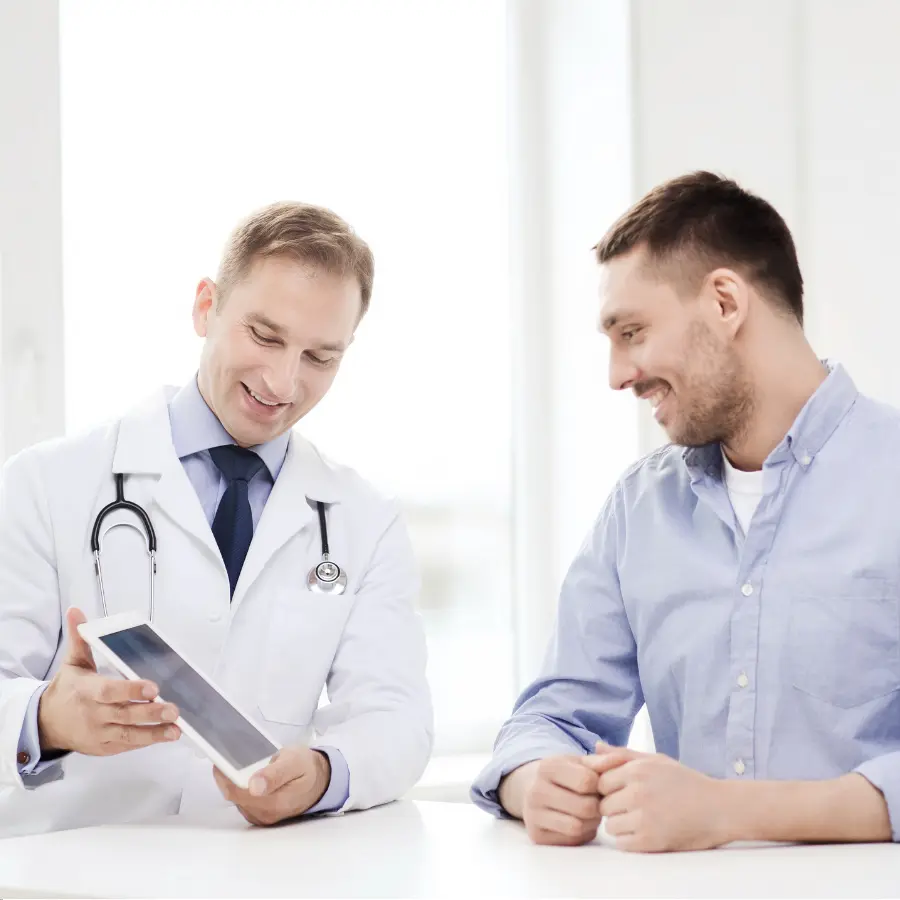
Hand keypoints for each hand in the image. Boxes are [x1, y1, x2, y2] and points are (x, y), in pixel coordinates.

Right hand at [37, 607, 180, 754]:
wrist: (46, 724)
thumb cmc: (67, 689)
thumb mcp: (72, 662)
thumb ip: (79, 638)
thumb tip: (76, 611)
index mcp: (87, 691)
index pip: (110, 692)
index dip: (131, 691)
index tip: (153, 688)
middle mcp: (93, 714)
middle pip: (124, 715)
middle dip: (150, 714)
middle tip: (173, 710)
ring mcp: (99, 733)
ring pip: (128, 735)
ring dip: (154, 733)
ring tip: (176, 729)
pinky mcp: (104, 747)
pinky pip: (126, 745)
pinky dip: (145, 741)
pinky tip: (166, 736)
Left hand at [213, 746, 331, 825]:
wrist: (320, 781)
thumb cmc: (307, 768)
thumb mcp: (294, 763)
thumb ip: (275, 775)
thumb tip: (254, 786)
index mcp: (273, 803)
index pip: (237, 793)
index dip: (224, 776)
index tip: (219, 759)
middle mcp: (265, 814)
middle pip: (234, 796)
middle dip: (229, 776)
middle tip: (230, 756)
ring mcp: (261, 816)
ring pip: (236, 799)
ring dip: (234, 781)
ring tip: (240, 763)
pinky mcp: (260, 814)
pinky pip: (242, 801)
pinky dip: (240, 787)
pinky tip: (247, 774)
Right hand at [501, 755, 602, 845]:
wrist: (536, 790)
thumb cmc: (566, 776)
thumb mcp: (580, 763)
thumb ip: (602, 761)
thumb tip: (622, 760)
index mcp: (548, 767)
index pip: (586, 781)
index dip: (600, 785)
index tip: (598, 784)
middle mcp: (536, 791)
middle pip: (585, 807)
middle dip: (597, 806)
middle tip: (596, 802)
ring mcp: (533, 814)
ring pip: (578, 826)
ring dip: (591, 822)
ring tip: (589, 813)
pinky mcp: (537, 835)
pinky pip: (571, 840)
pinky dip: (581, 834)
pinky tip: (578, 822)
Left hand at [585, 741, 730, 851]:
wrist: (719, 808)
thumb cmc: (686, 782)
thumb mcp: (656, 760)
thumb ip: (623, 754)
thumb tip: (596, 748)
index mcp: (637, 770)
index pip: (600, 782)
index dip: (608, 789)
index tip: (621, 792)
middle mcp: (638, 792)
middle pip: (603, 805)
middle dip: (613, 808)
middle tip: (632, 808)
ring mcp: (644, 817)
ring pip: (610, 825)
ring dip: (620, 825)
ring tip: (639, 820)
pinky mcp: (651, 840)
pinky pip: (622, 843)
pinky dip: (629, 841)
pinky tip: (644, 832)